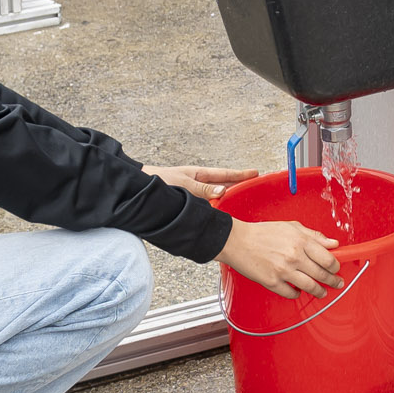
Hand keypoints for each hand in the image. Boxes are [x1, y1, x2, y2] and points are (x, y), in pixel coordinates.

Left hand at [145, 164, 260, 201]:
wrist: (137, 190)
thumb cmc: (157, 181)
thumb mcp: (183, 184)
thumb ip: (202, 190)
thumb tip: (222, 191)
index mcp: (198, 175)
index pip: (224, 175)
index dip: (240, 175)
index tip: (256, 173)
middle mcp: (197, 185)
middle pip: (222, 187)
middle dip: (237, 188)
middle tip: (253, 190)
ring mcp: (193, 196)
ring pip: (214, 199)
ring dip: (225, 202)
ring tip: (240, 207)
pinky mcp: (186, 207)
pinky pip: (204, 209)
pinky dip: (213, 212)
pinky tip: (217, 219)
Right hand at [219, 217, 340, 297]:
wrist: (237, 241)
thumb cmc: (262, 233)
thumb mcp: (291, 227)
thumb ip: (314, 235)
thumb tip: (332, 243)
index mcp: (300, 242)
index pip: (328, 258)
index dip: (336, 266)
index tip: (337, 268)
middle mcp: (294, 257)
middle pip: (322, 274)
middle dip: (333, 281)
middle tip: (337, 283)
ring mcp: (283, 271)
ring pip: (310, 287)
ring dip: (319, 291)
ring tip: (322, 292)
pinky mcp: (272, 282)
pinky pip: (291, 293)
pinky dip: (297, 294)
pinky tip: (298, 291)